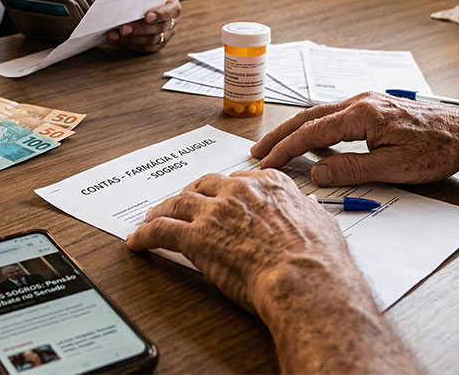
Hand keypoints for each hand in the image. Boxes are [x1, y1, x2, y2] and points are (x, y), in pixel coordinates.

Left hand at [106, 0, 180, 51]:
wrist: (147, 2)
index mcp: (173, 6)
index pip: (169, 11)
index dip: (159, 14)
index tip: (147, 16)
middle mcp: (172, 22)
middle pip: (158, 29)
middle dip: (139, 29)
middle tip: (123, 29)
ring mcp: (166, 35)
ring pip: (151, 41)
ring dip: (132, 39)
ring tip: (115, 35)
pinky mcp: (158, 44)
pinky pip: (146, 48)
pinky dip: (131, 45)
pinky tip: (119, 40)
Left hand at [125, 169, 360, 314]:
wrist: (305, 279)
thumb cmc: (319, 260)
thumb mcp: (322, 224)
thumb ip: (306, 213)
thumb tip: (307, 211)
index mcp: (269, 184)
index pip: (238, 180)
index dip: (223, 191)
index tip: (218, 198)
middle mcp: (239, 191)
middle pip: (203, 185)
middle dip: (189, 194)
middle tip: (181, 204)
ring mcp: (215, 212)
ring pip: (178, 203)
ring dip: (161, 210)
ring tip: (152, 218)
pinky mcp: (196, 237)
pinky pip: (161, 231)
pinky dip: (145, 235)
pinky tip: (137, 241)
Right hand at [251, 92, 458, 185]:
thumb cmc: (437, 151)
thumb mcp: (394, 169)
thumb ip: (351, 170)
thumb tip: (315, 172)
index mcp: (362, 115)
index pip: (312, 133)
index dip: (285, 150)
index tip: (265, 164)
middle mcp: (361, 102)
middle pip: (309, 118)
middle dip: (280, 136)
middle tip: (257, 153)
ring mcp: (368, 102)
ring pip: (321, 114)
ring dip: (296, 131)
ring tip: (275, 147)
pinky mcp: (376, 107)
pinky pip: (335, 115)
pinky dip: (315, 127)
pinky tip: (311, 139)